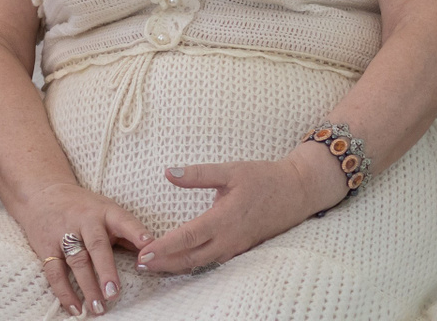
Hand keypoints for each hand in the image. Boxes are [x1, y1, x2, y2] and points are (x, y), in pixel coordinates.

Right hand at [10, 180, 152, 316]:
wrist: (42, 193)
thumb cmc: (82, 206)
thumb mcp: (106, 210)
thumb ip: (127, 232)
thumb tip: (153, 255)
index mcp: (104, 212)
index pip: (123, 221)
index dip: (136, 232)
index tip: (150, 246)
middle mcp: (84, 221)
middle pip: (96, 245)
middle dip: (106, 269)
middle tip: (114, 292)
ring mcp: (63, 234)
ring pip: (76, 261)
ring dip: (87, 286)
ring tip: (98, 307)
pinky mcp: (46, 246)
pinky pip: (54, 271)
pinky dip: (64, 292)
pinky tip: (75, 308)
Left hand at [136, 144, 347, 275]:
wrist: (298, 191)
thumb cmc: (264, 178)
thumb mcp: (230, 170)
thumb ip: (198, 174)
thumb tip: (169, 172)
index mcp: (224, 219)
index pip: (188, 238)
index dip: (164, 248)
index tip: (143, 254)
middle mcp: (230, 238)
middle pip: (191, 258)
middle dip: (164, 263)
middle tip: (138, 264)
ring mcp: (236, 246)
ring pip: (202, 262)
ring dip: (177, 266)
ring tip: (153, 266)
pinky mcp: (241, 248)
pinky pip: (213, 261)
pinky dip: (193, 264)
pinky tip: (180, 262)